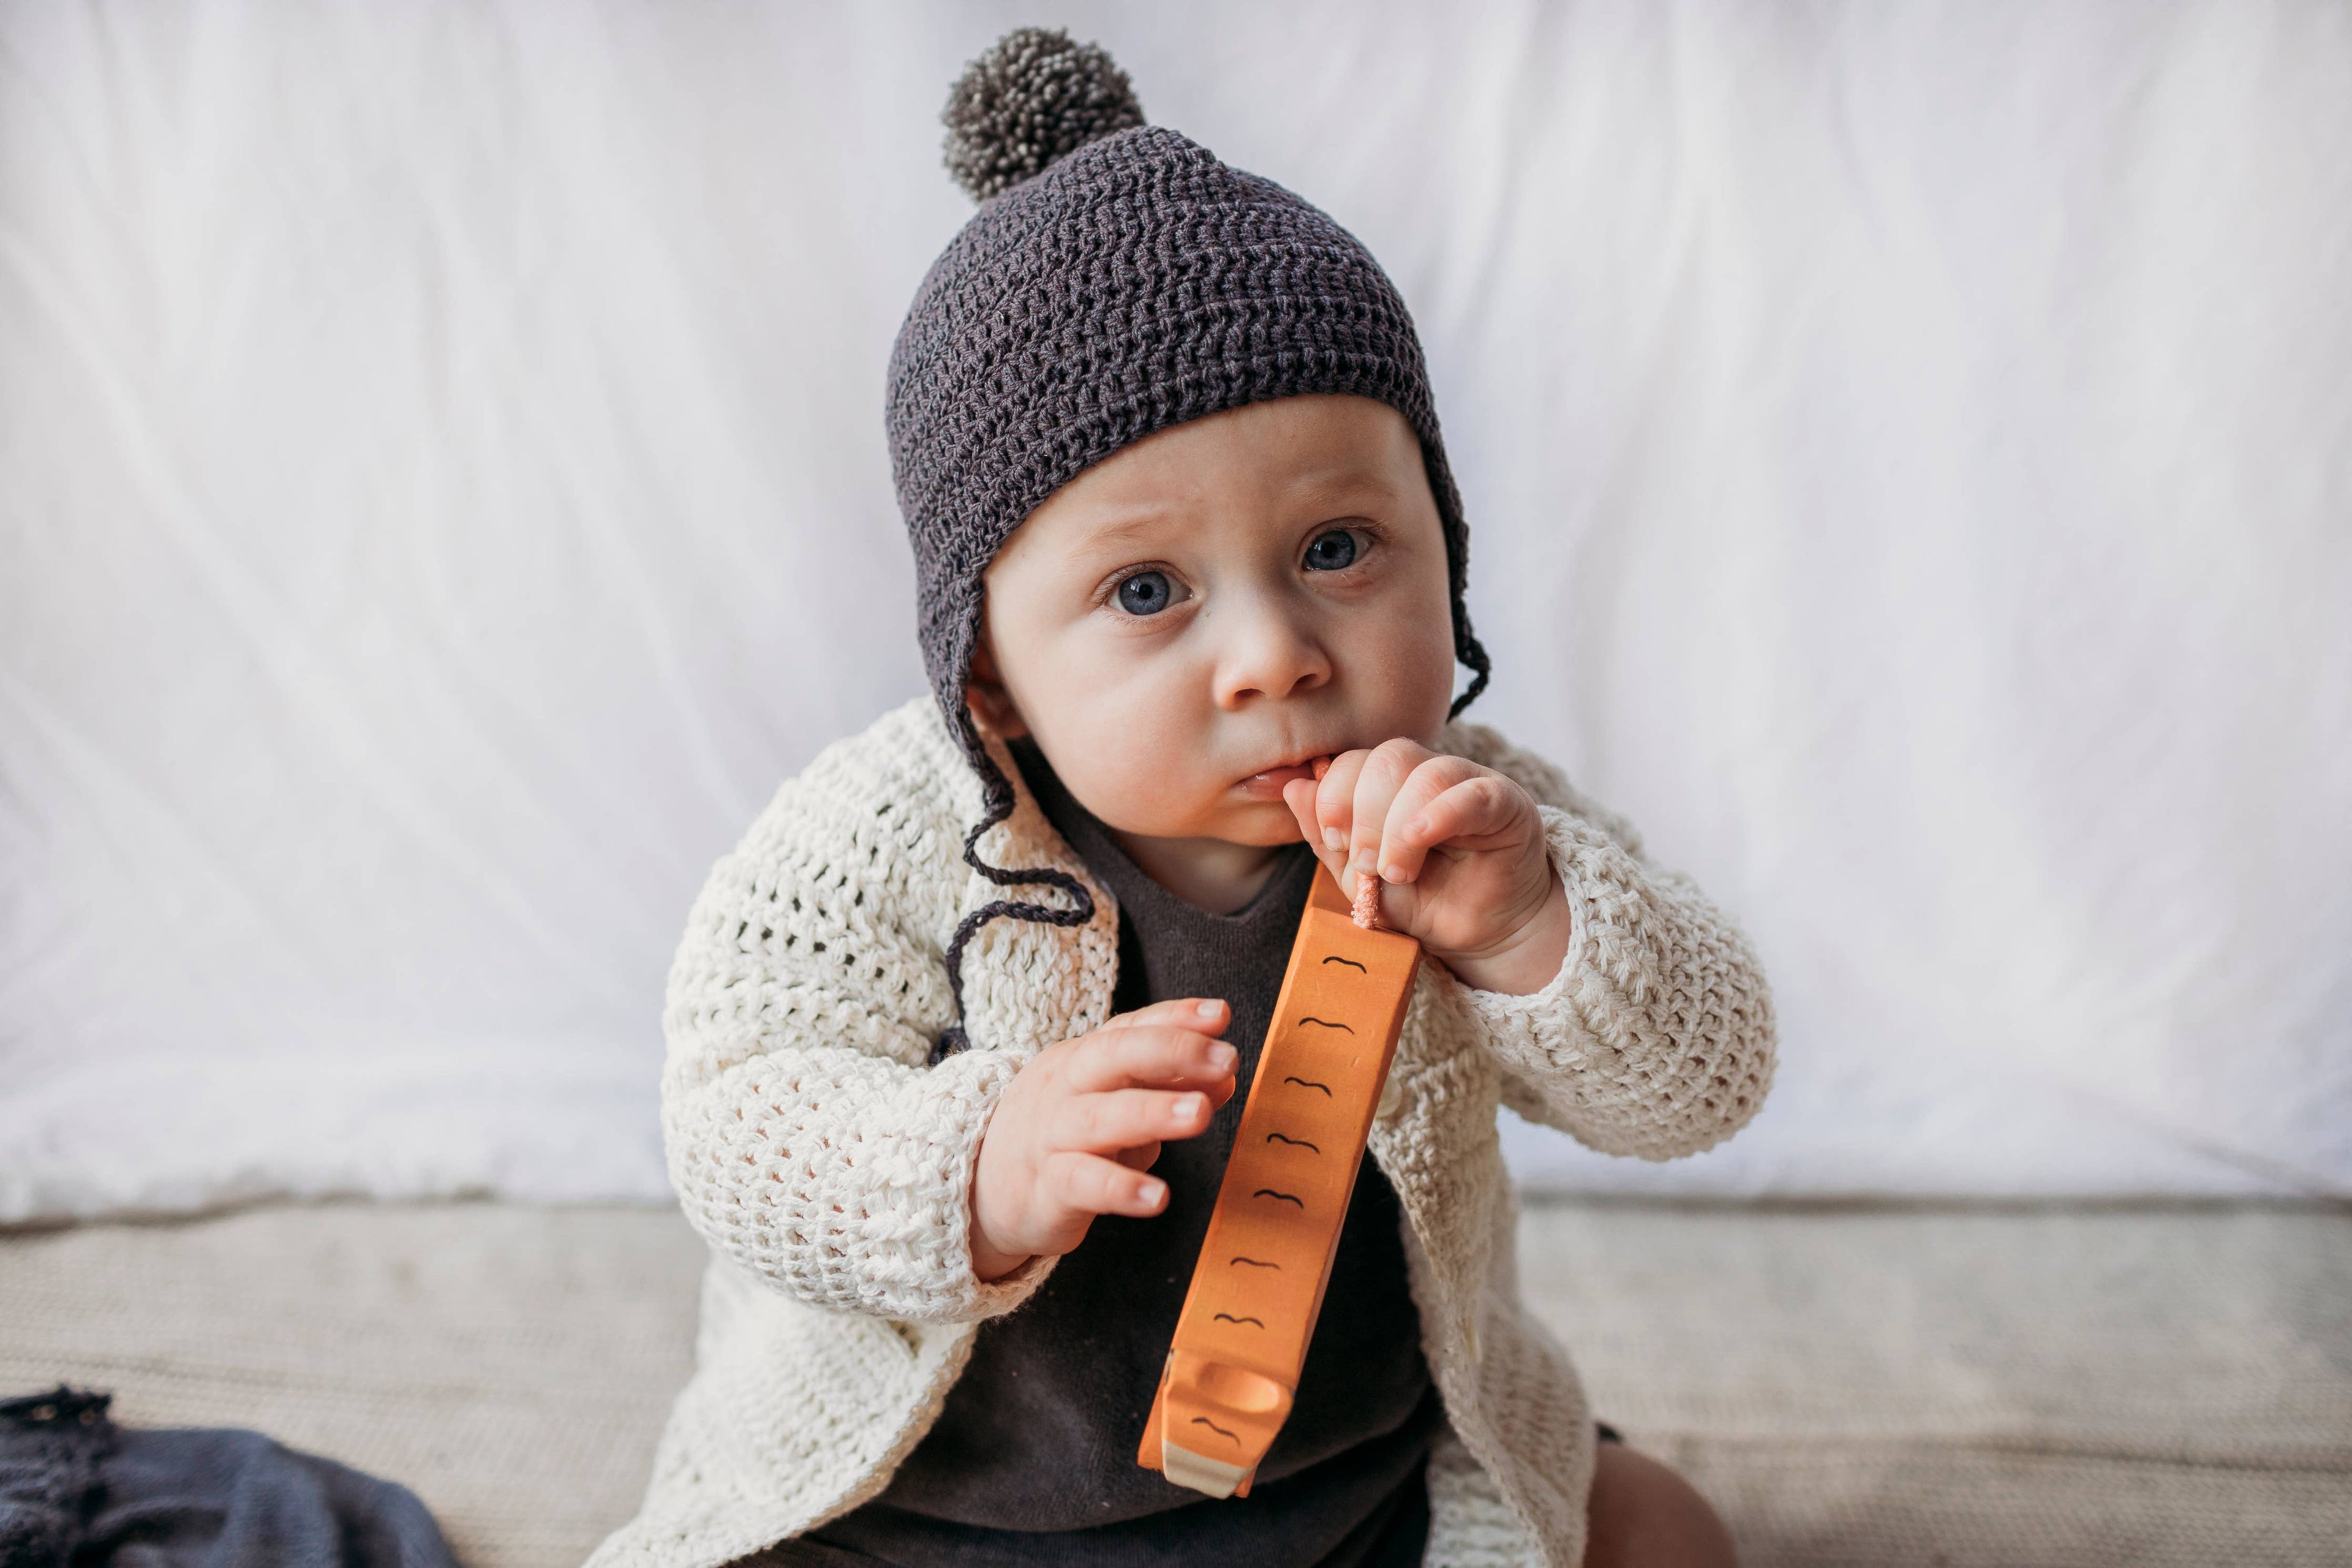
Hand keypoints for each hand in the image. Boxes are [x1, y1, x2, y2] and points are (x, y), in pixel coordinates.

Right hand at [969, 998, 1237, 1280]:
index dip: (1176, 1018)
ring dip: (1153, 1112)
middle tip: (1225, 1059)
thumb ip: (1166, 1087)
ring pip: (1101, 1117)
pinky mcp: (1048, 1189)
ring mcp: (1053, 1136)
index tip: (1221, 1015)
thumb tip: (1226, 1076)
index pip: (1131, 1028)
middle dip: (1172, 1052)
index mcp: (1084, 1059)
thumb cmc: (1066, 1135)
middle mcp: (1066, 1088)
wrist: (982, 1186)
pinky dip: (1121, 1188)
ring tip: (1200, 1114)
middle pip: (1114, 1056)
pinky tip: (1158, 1197)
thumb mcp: (1115, 1103)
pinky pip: (1084, 1183)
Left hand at [1282, 739, 1571, 994]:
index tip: (1333, 842)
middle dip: (1364, 814)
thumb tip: (1293, 786)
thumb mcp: (1359, 876)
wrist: (1478, 933)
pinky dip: (1440, 813)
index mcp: (1388, 783)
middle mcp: (1427, 772)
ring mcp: (1469, 782)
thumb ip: (1325, 834)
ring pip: (1426, 773)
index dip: (1334, 796)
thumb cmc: (1421, 899)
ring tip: (1397, 872)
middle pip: (1386, 759)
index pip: (1353, 761)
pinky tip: (1421, 838)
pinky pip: (1471, 792)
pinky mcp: (1505, 802)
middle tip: (1369, 865)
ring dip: (1399, 827)